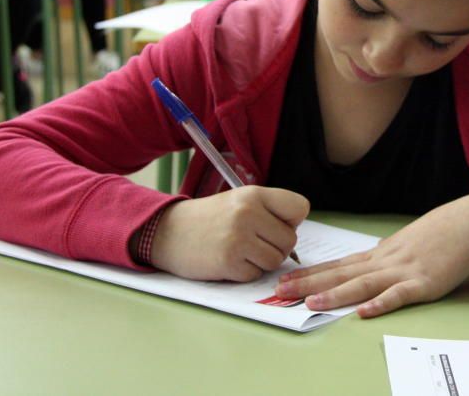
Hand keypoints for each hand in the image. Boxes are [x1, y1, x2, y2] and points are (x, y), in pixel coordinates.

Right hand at [150, 186, 309, 281]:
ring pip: (276, 260)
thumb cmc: (211, 218)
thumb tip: (295, 233)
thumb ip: (269, 211)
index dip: (291, 220)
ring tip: (242, 251)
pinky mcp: (229, 262)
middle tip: (254, 242)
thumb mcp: (240, 200)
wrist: (168, 232)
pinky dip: (246, 272)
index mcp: (254, 194)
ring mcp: (238, 238)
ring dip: (262, 262)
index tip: (274, 224)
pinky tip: (230, 260)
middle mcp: (248, 213)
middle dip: (276, 246)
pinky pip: (256, 274)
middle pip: (290, 240)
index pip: (300, 208)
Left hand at [274, 193, 468, 318]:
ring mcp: (403, 271)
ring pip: (363, 284)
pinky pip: (399, 295)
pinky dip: (381, 304)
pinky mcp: (424, 283)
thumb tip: (365, 267)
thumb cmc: (440, 234)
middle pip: (341, 273)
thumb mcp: (405, 244)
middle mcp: (385, 261)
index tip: (284, 278)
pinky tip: (364, 312)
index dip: (310, 272)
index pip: (338, 264)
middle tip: (280, 291)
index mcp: (380, 253)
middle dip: (309, 282)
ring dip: (335, 293)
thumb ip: (385, 257)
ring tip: (311, 302)